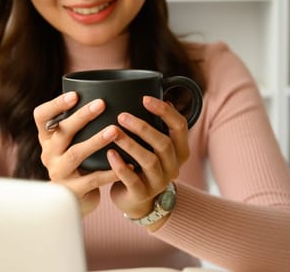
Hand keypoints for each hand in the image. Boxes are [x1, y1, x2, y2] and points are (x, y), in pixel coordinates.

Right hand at [33, 91, 119, 215]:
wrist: (74, 199)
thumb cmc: (79, 161)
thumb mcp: (71, 142)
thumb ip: (80, 123)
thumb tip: (110, 91)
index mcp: (48, 137)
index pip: (41, 116)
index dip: (56, 105)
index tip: (75, 95)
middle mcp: (49, 153)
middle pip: (62, 132)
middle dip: (81, 117)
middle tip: (101, 104)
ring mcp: (59, 172)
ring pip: (76, 154)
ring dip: (95, 141)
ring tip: (114, 130)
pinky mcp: (72, 190)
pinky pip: (93, 179)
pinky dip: (111, 170)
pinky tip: (129, 162)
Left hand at [106, 96, 189, 228]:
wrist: (136, 199)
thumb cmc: (142, 163)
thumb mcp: (153, 145)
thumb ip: (154, 124)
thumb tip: (148, 90)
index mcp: (180, 150)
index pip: (180, 126)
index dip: (164, 111)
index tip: (145, 98)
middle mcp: (173, 166)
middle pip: (164, 143)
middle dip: (143, 127)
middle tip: (122, 115)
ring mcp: (159, 182)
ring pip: (149, 161)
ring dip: (130, 144)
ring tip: (113, 132)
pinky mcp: (142, 194)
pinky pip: (132, 180)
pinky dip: (120, 166)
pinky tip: (109, 154)